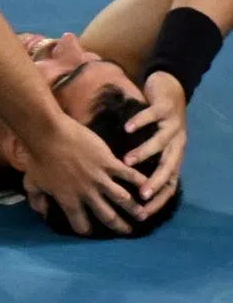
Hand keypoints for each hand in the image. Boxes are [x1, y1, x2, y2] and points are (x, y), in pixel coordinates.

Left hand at [21, 117, 144, 235]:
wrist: (48, 135)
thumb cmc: (37, 158)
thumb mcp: (31, 183)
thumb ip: (37, 200)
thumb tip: (41, 213)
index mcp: (68, 200)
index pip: (79, 223)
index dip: (85, 228)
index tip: (91, 230)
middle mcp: (87, 194)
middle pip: (106, 215)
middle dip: (118, 226)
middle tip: (128, 232)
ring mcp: (99, 178)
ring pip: (122, 199)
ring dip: (134, 208)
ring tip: (143, 215)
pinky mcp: (108, 163)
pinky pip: (128, 175)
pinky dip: (139, 181)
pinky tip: (149, 186)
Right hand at [124, 71, 186, 218]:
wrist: (169, 88)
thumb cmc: (156, 123)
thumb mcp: (155, 146)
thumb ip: (145, 164)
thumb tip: (125, 186)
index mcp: (174, 156)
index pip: (170, 185)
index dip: (159, 200)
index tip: (142, 213)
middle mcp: (177, 144)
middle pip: (169, 167)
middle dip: (155, 183)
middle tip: (140, 195)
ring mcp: (173, 125)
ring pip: (161, 142)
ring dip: (145, 153)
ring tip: (127, 161)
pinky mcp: (165, 107)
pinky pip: (152, 116)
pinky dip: (141, 122)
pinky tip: (127, 128)